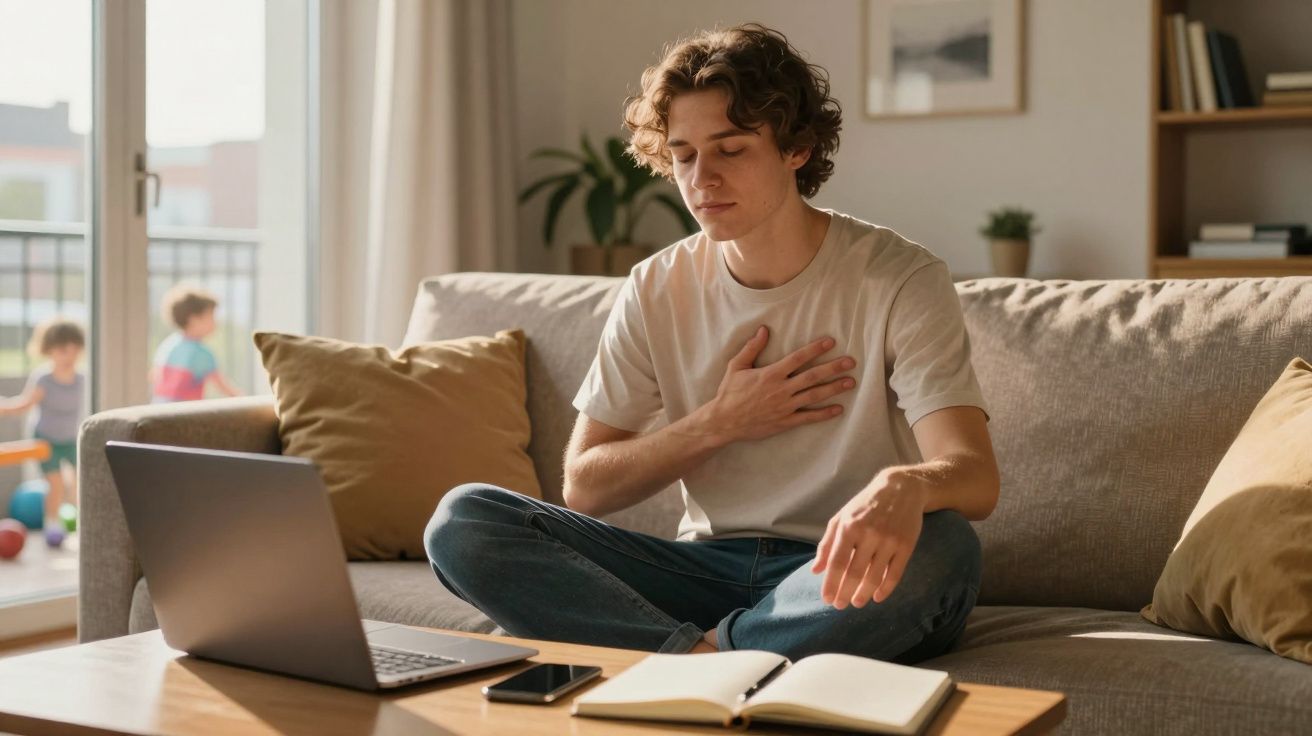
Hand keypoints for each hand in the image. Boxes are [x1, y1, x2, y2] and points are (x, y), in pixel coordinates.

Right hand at [699, 326, 856, 444]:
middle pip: (812, 376)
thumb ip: (752, 348)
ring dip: (834, 388)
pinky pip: (808, 417)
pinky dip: (824, 414)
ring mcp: (785, 406)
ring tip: (850, 382)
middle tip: (851, 362)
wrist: (724, 421)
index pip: (798, 358)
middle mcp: (781, 389)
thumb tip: (764, 329)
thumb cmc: (729, 392)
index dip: (815, 349)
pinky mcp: (785, 422)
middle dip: (833, 368)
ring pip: (814, 395)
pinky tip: (838, 409)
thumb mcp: (736, 366)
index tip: (831, 342)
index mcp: (771, 374)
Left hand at [812, 470, 926, 608]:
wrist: (901, 489)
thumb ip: (827, 544)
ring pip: (874, 576)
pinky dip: (885, 589)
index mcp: (849, 526)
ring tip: (856, 603)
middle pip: (854, 572)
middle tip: (840, 606)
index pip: (836, 562)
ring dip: (863, 594)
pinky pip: (895, 573)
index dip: (831, 583)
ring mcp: (889, 540)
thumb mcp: (841, 517)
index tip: (827, 599)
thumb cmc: (865, 505)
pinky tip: (877, 597)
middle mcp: (868, 534)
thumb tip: (815, 571)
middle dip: (845, 592)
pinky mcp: (906, 545)